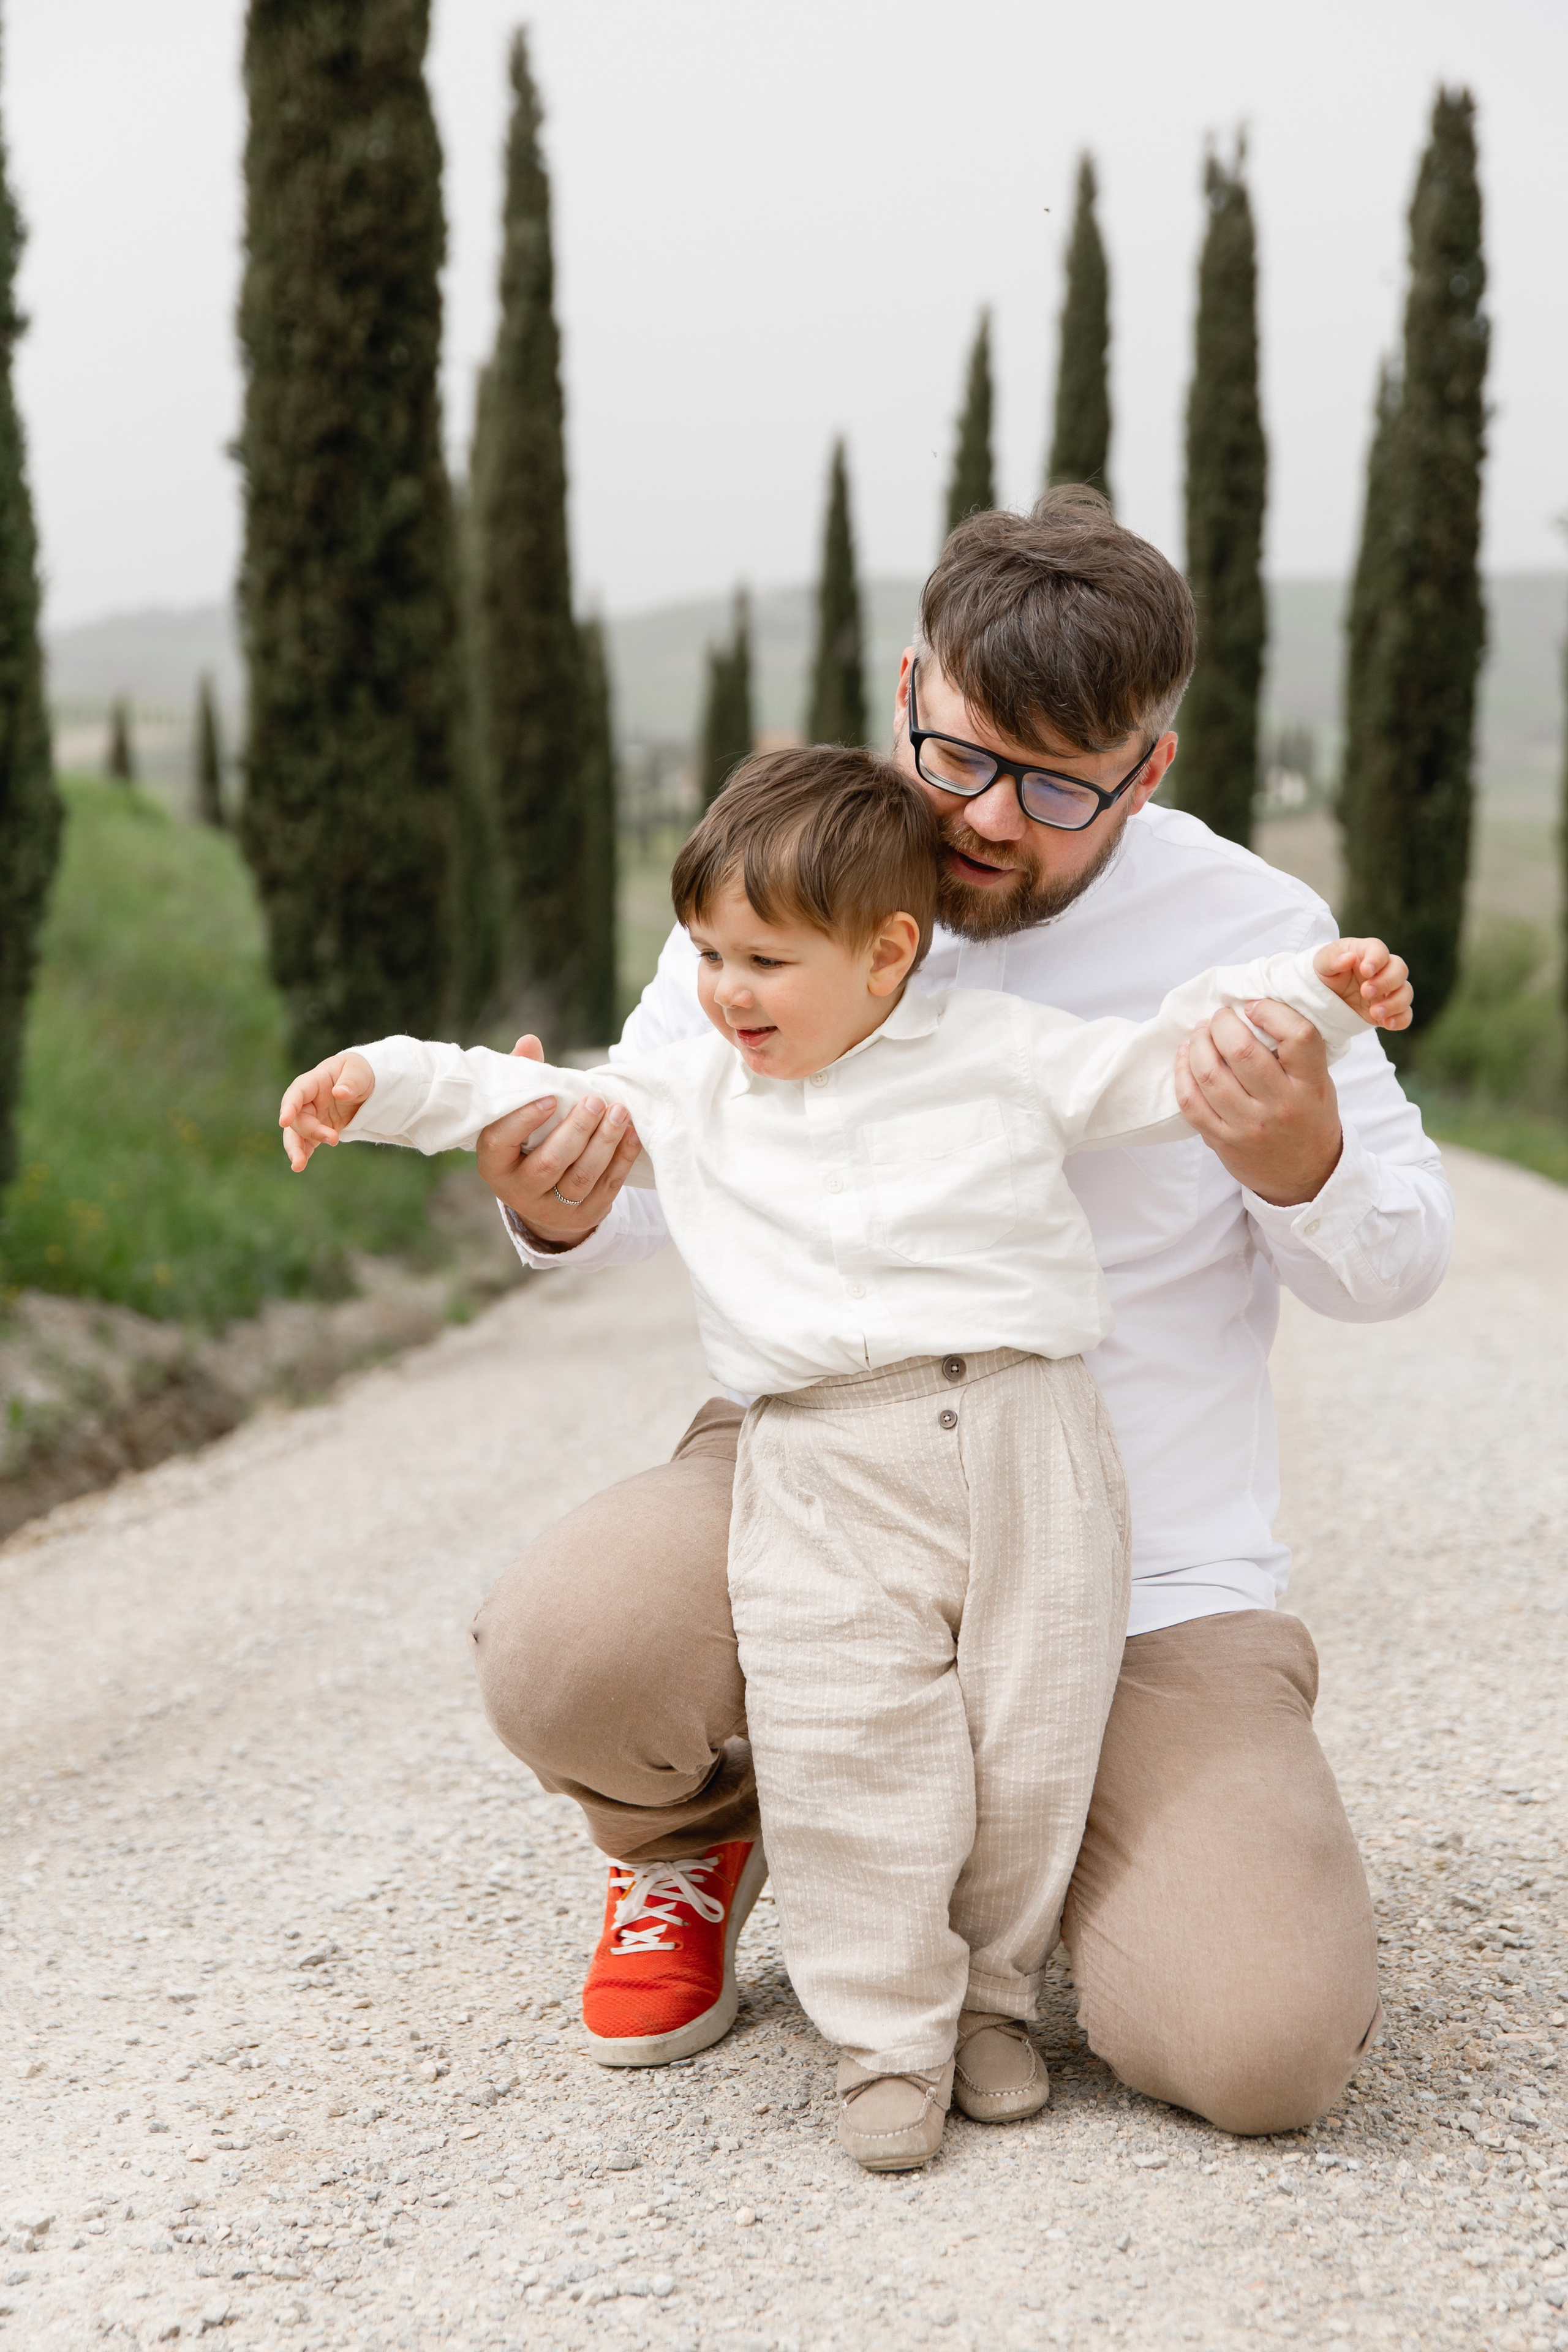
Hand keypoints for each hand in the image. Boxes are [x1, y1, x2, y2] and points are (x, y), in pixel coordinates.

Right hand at [279, 1049, 374, 1170]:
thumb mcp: (359, 1071)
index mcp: (313, 1082)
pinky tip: (300, 1165)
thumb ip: (350, 1081)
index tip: (284, 1121)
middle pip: (298, 1118)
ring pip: (296, 1134)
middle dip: (310, 1132)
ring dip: (296, 1149)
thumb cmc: (358, 1072)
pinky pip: (307, 1143)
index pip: (296, 1094)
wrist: (363, 1083)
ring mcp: (311, 1116)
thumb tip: (339, 1093)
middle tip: (334, 1140)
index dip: (289, 1107)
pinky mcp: (318, 1129)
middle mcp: (307, 1101)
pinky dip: (304, 1153)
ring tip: (298, 1166)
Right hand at [476, 1034, 643, 1250]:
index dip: (524, 1121)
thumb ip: (524, 1079)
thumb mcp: (518, 1116)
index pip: (500, 1143)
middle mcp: (519, 1191)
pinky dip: (622, 1159)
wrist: (544, 1198)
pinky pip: (607, 1187)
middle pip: (550, 1163)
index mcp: (494, 1164)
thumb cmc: (528, 1143)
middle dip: (577, 1131)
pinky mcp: (584, 1215)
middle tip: (595, 1101)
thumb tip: (530, 1041)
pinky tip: (632, 1134)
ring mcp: (553, 1209)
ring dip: (605, 1143)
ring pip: (582, 1178)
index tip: (551, 1098)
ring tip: (619, 1113)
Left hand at [1175, 1003, 1342, 1208]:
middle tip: (1220, 1017)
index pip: (1297, 1036)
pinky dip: (1182, 1073)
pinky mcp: (1222, 1141)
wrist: (1306, 1177)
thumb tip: (1251, 1009)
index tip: (1254, 1006)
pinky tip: (1185, 1057)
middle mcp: (1281, 1105)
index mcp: (1311, 1085)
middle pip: (1240, 1050)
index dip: (1271, 1011)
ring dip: (1198, 1044)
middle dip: (1222, 1023)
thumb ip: (1294, 1052)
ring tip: (1200, 1033)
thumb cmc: (1309, 1118)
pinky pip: (1191, 1102)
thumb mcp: (1319, 1083)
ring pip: (1209, 1074)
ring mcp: (1249, 1126)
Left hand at [1313, 936, 1412, 1029]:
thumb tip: (1349, 958)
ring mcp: (1388, 990)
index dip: (1376, 960)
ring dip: (1394, 1003)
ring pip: (1406, 992)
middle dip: (1386, 982)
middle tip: (1365, 992)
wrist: (1326, 996)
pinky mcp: (1390, 1009)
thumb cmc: (1327, 971)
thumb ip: (1333, 959)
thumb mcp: (1322, 962)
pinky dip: (1400, 1019)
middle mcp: (1383, 969)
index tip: (1365, 971)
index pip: (1380, 950)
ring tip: (1374, 1012)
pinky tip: (1387, 1024)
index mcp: (1367, 952)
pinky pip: (1405, 1014)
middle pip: (1400, 970)